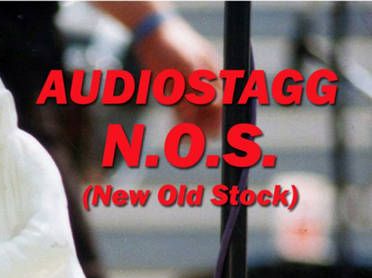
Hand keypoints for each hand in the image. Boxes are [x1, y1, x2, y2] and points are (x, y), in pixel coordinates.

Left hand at [135, 14, 221, 137]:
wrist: (151, 36)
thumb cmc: (173, 46)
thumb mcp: (187, 66)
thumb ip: (199, 86)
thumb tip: (215, 104)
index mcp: (214, 76)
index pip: (224, 102)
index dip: (222, 119)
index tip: (218, 134)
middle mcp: (204, 86)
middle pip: (210, 113)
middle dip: (205, 128)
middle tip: (199, 143)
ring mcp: (189, 91)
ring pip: (194, 116)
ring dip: (191, 130)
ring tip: (186, 144)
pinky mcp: (174, 95)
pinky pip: (179, 114)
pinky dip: (178, 125)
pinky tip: (176, 138)